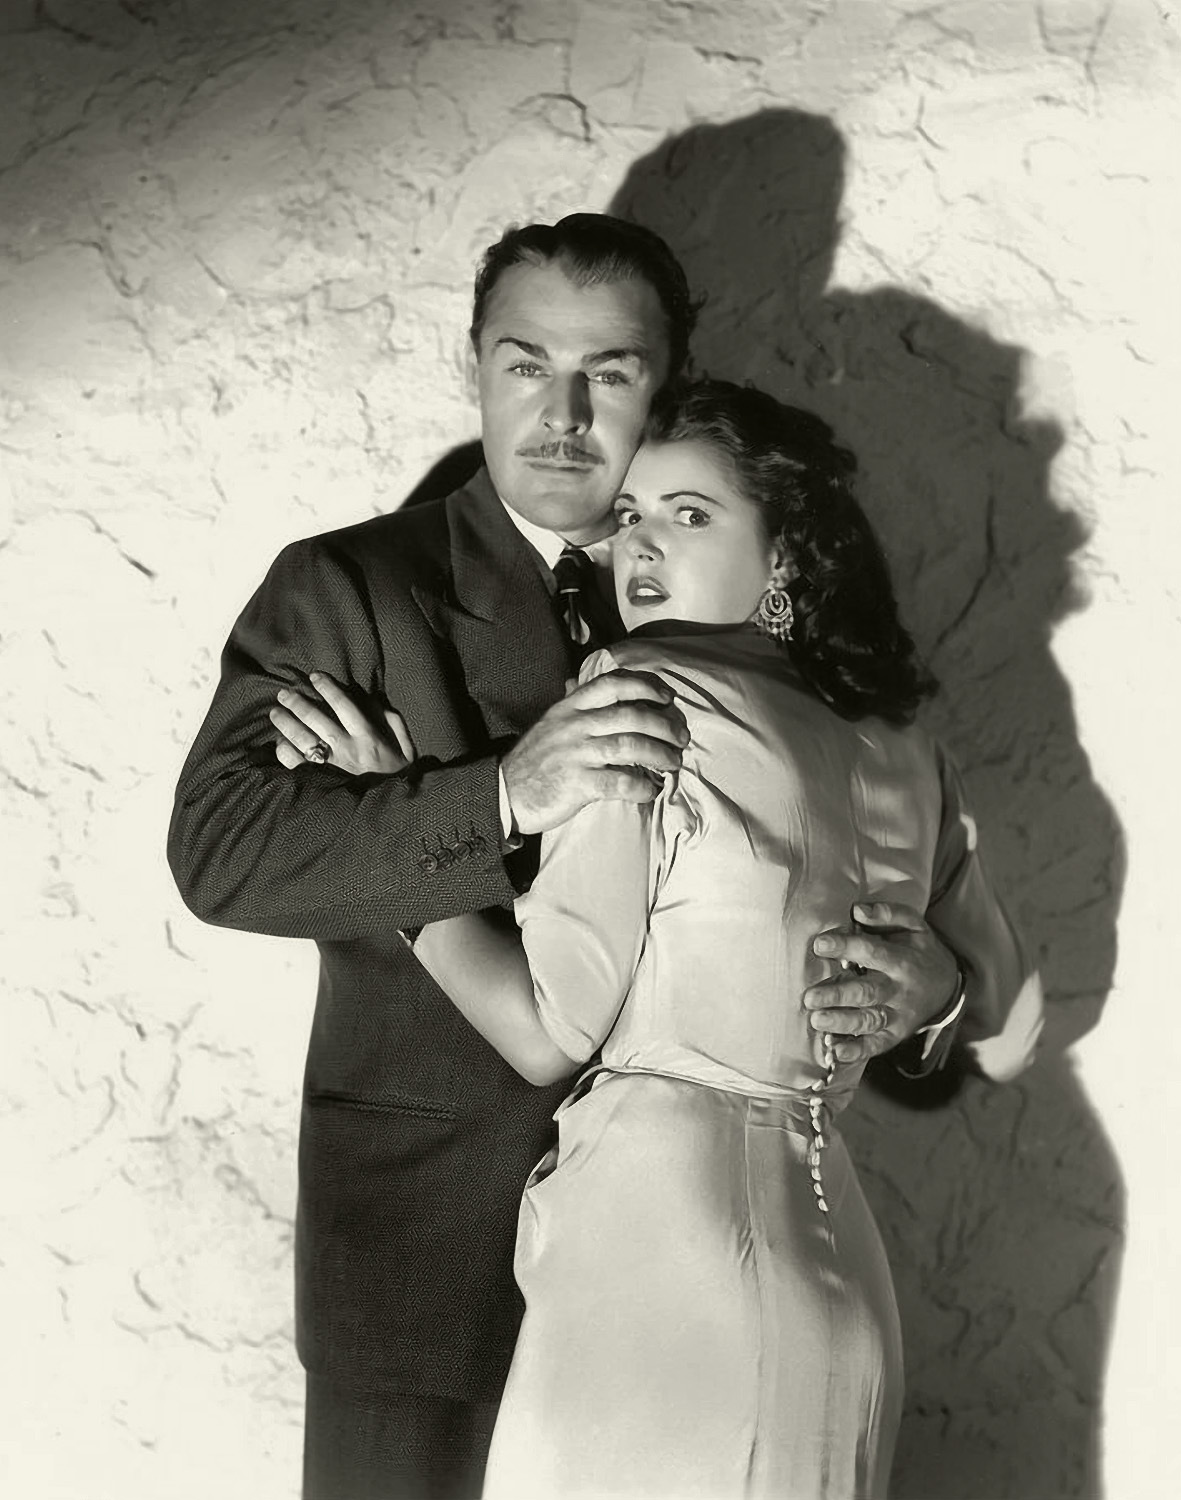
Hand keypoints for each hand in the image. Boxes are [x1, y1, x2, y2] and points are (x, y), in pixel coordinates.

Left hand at [269, 670, 416, 775]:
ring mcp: (329, 766)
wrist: (389, 813)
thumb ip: (394, 724)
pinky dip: (285, 750)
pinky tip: (280, 742)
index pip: (344, 705)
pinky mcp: (317, 781)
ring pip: (301, 738)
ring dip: (286, 722)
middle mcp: (346, 749)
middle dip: (297, 702)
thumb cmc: (396, 778)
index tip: (315, 676)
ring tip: (276, 712)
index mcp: (368, 738)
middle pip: (316, 718)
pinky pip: (295, 763)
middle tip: (284, 693)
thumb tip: (376, 704)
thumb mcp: (406, 750)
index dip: (328, 688)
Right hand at [501, 669, 689, 834]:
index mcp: (570, 707)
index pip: (613, 684)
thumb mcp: (550, 722)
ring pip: (630, 746)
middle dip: (664, 725)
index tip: (667, 697)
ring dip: (660, 755)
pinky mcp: (577, 784)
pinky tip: (651, 790)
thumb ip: (570, 703)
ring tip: (675, 763)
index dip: (645, 686)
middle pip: (631, 715)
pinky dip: (641, 786)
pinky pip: (619, 782)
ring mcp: (575, 754)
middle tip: (682, 737)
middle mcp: (575, 725)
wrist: (505, 793)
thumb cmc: (535, 759)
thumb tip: (577, 680)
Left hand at [803, 902, 959, 1064]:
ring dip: (842, 1023)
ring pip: (869, 1021)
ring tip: (817, 1021)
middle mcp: (899, 990)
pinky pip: (876, 1045)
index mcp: (901, 960)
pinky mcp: (895, 1034)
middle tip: (809, 997)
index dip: (846, 947)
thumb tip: (858, 910)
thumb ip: (888, 914)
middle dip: (837, 995)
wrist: (947, 985)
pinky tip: (836, 1053)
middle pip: (867, 993)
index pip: (872, 952)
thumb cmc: (919, 950)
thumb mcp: (913, 925)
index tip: (819, 945)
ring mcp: (897, 1015)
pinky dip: (857, 1051)